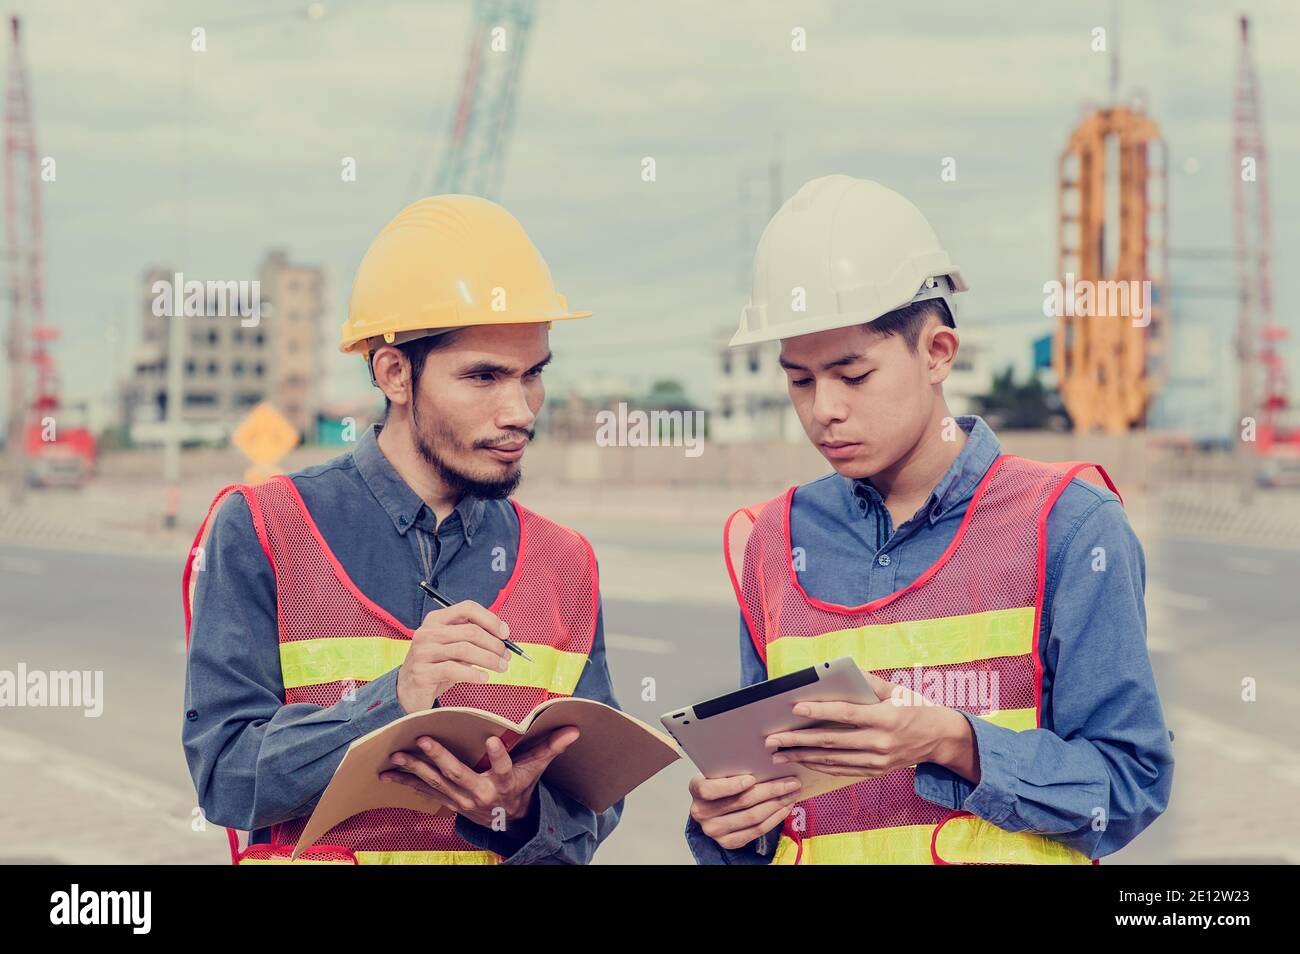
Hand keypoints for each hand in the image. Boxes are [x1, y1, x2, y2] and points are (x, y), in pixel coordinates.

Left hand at [381, 727, 580, 827]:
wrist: (508, 819)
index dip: (499, 755)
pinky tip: (388, 773)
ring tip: (398, 755)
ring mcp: (461, 799)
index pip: (505, 768)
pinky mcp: (449, 800)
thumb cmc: (520, 787)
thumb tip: (574, 729)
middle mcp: (480, 793)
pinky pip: (425, 790)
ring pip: (436, 782)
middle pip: (459, 774)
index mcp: (504, 783)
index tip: (493, 738)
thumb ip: (551, 747)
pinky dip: (406, 781)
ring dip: (415, 769)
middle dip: (440, 757)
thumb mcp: (536, 769)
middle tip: (424, 740)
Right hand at [396, 600, 510, 712]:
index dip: (490, 619)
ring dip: (489, 659)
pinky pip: (454, 669)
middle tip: (506, 657)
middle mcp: (427, 632)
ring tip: (501, 668)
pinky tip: (484, 678)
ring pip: (465, 649)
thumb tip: (504, 638)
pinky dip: (474, 674)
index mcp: (436, 619)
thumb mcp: (454, 648)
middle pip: (470, 631)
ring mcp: (423, 652)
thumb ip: (474, 639)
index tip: (505, 634)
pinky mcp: (422, 672)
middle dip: (494, 644)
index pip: (467, 608)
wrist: (409, 692)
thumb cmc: (437, 666)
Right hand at [688, 773, 802, 850]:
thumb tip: (763, 760)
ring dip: (777, 804)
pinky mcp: (728, 842)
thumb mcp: (718, 771)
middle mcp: (702, 813)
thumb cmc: (718, 782)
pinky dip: (774, 819)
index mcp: (696, 790)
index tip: (751, 778)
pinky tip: (784, 807)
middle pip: (741, 802)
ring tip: (791, 793)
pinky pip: (756, 831)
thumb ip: (731, 768)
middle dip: (771, 790)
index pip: (710, 790)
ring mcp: (715, 830)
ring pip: (752, 817)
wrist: (710, 806)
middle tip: (791, 782)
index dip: (732, 785)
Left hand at [762, 671, 976, 780]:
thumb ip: (867, 681)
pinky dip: (819, 766)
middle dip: (798, 741)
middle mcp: (880, 742)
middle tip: (773, 739)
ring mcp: (877, 760)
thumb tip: (839, 671)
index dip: (819, 712)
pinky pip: (842, 770)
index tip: (795, 709)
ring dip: (803, 757)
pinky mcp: (875, 771)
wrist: (940, 738)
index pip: (846, 714)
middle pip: (832, 741)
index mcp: (885, 717)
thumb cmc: (915, 707)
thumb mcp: (895, 689)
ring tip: (779, 754)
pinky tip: (802, 761)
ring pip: (833, 760)